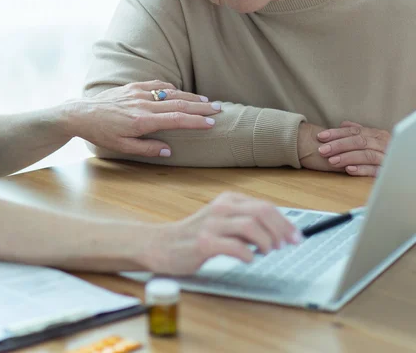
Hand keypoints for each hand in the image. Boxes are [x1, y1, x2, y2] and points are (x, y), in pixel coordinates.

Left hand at [68, 80, 220, 157]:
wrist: (81, 113)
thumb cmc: (101, 134)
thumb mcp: (122, 147)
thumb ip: (146, 149)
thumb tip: (169, 150)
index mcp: (142, 121)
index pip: (176, 120)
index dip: (196, 121)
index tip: (211, 123)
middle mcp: (143, 104)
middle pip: (179, 104)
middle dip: (200, 107)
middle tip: (219, 109)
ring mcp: (138, 93)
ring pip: (170, 93)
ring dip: (189, 96)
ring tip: (206, 101)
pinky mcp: (132, 86)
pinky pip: (156, 85)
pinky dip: (170, 88)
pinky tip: (178, 91)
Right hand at [147, 192, 301, 274]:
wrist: (163, 244)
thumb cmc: (195, 235)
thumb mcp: (221, 221)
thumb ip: (244, 222)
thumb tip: (279, 232)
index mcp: (227, 200)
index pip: (264, 206)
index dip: (285, 223)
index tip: (296, 237)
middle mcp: (220, 208)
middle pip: (261, 212)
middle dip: (281, 230)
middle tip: (287, 246)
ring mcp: (211, 224)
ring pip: (250, 226)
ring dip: (267, 242)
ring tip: (268, 252)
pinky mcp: (203, 242)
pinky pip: (234, 246)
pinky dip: (248, 254)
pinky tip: (249, 259)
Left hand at [316, 121, 389, 176]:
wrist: (404, 169)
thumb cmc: (380, 151)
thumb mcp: (370, 139)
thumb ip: (357, 132)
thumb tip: (343, 123)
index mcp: (376, 134)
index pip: (354, 131)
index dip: (336, 133)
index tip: (320, 137)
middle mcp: (383, 143)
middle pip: (359, 141)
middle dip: (338, 145)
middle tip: (322, 150)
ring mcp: (386, 157)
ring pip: (366, 155)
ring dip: (347, 157)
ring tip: (331, 160)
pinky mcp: (387, 172)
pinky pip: (375, 170)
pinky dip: (361, 169)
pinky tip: (348, 170)